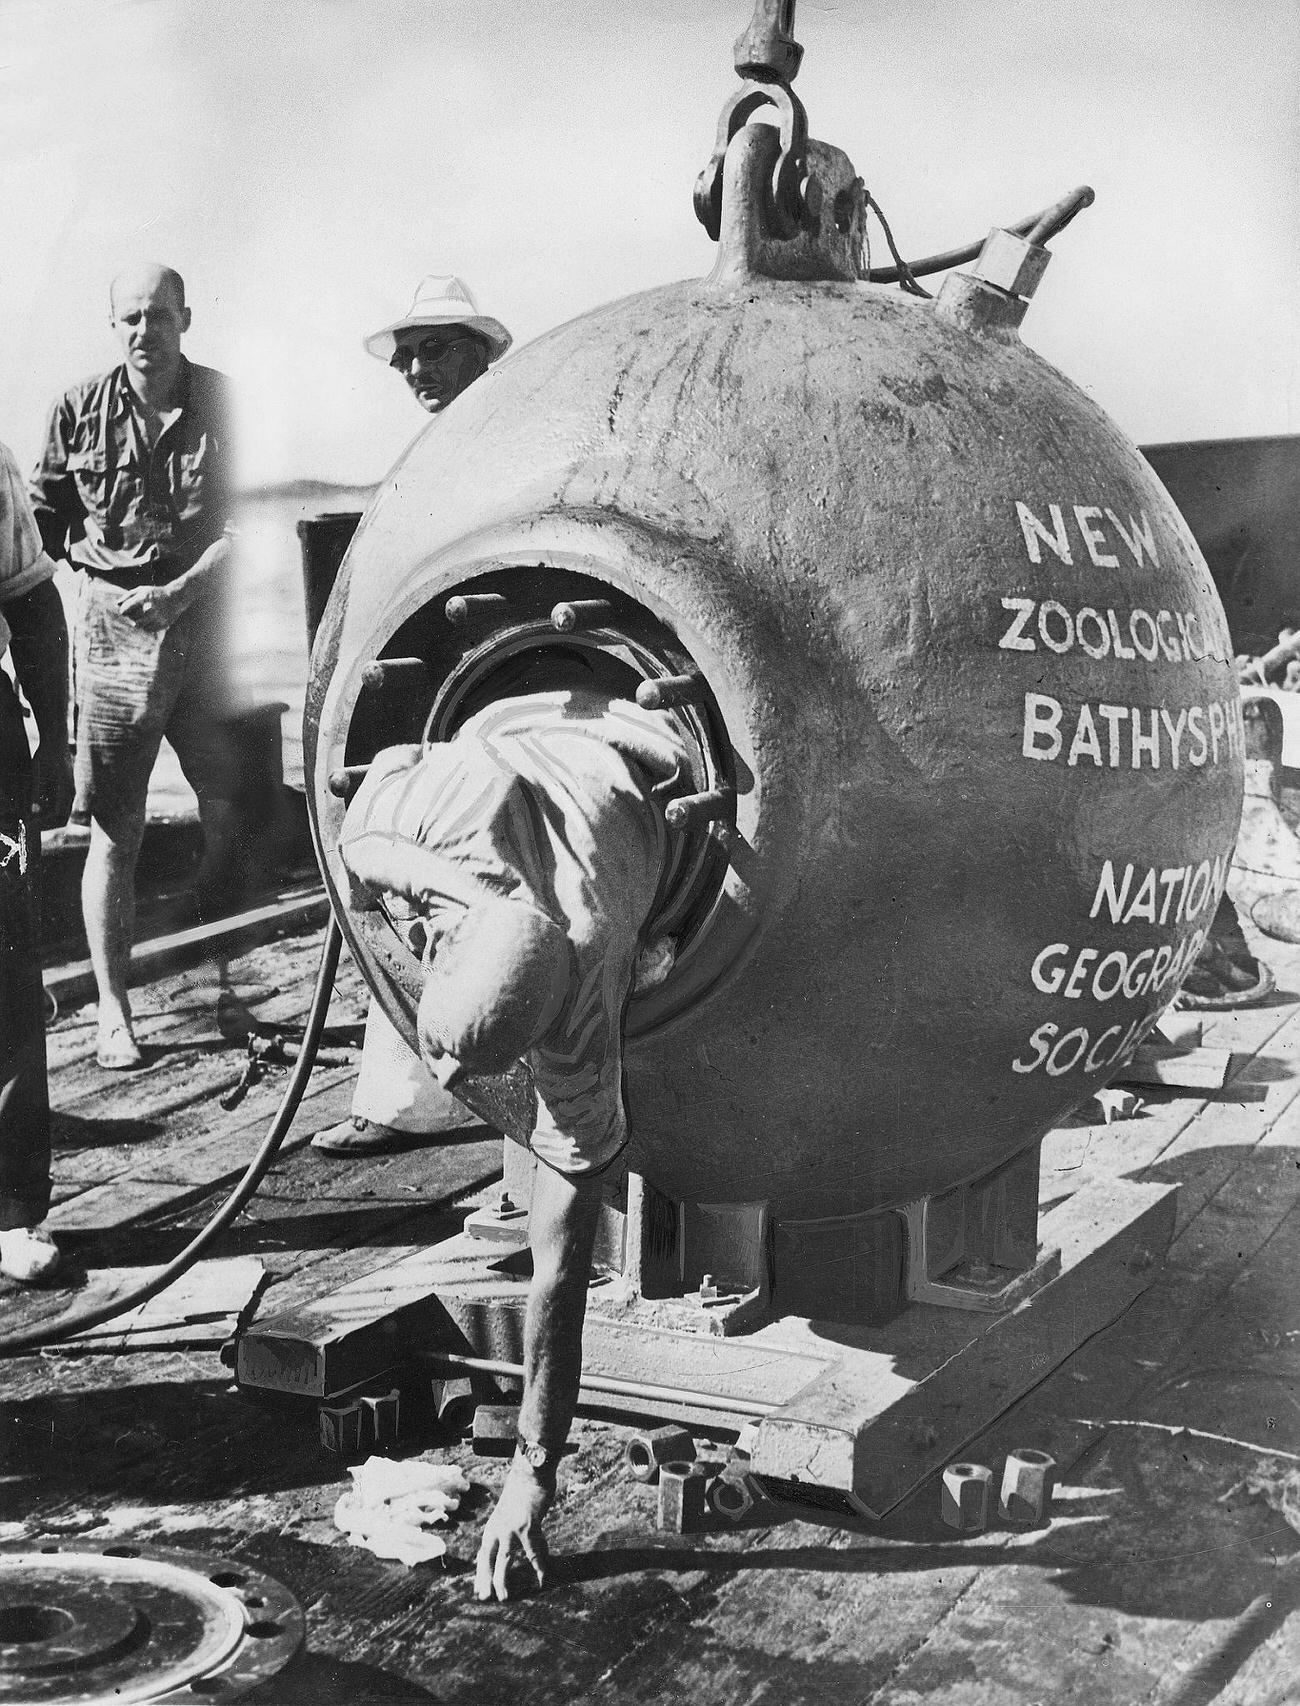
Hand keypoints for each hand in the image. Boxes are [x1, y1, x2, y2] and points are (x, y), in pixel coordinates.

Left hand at [31, 743, 74, 828]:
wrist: (56, 740)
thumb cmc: (46, 755)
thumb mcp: (38, 774)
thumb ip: (37, 793)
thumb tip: (34, 812)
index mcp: (68, 790)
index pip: (58, 815)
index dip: (44, 822)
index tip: (30, 823)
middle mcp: (73, 792)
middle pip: (62, 816)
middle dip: (47, 823)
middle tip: (30, 823)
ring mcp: (72, 790)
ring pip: (62, 811)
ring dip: (48, 816)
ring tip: (31, 816)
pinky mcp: (68, 787)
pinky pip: (62, 803)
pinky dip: (50, 808)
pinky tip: (38, 805)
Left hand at [117, 581, 187, 629]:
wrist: (176, 597)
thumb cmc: (155, 593)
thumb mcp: (141, 590)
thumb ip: (127, 596)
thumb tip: (117, 604)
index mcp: (143, 598)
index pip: (125, 610)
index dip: (123, 611)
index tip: (124, 611)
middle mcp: (149, 608)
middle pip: (132, 620)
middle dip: (131, 617)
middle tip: (134, 614)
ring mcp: (156, 617)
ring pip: (139, 626)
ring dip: (138, 623)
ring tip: (141, 618)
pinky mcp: (162, 624)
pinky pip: (148, 629)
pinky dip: (146, 626)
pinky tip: (149, 621)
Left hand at [474, 1459, 552, 1601]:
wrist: (530, 1472)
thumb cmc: (521, 1494)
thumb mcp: (506, 1515)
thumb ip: (503, 1533)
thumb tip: (501, 1552)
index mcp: (492, 1528)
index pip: (482, 1556)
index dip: (481, 1575)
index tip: (479, 1591)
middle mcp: (497, 1529)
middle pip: (488, 1561)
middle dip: (487, 1581)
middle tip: (487, 1599)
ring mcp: (511, 1528)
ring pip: (504, 1560)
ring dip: (503, 1580)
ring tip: (504, 1596)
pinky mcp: (527, 1526)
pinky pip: (533, 1552)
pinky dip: (538, 1566)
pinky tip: (540, 1577)